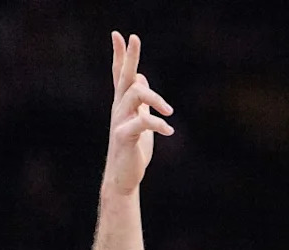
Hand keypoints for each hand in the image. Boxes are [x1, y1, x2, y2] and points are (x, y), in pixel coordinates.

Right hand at [103, 32, 174, 196]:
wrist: (124, 176)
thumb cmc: (133, 148)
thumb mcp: (139, 119)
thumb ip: (140, 100)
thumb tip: (142, 77)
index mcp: (123, 104)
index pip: (120, 75)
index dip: (121, 56)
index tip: (120, 35)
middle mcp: (119, 109)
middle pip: (124, 78)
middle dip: (128, 57)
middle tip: (134, 37)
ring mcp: (120, 122)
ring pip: (134, 96)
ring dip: (155, 99)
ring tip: (169, 111)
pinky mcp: (124, 137)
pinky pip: (142, 123)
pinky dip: (157, 124)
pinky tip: (168, 130)